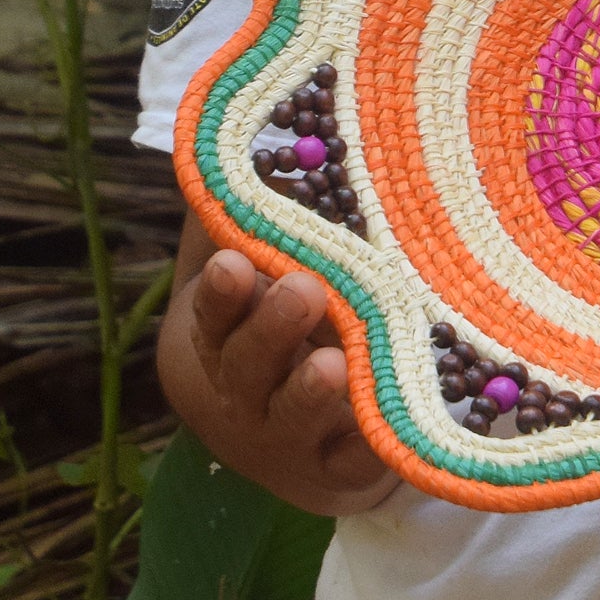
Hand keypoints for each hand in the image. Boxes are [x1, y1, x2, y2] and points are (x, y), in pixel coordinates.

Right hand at [158, 226, 395, 514]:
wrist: (295, 448)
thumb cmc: (273, 328)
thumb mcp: (248, 270)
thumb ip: (244, 209)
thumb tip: (237, 128)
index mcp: (219, 339)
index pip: (212, 314)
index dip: (223, 293)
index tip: (236, 262)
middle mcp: (246, 392)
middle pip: (250, 363)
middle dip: (273, 329)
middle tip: (304, 292)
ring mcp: (291, 437)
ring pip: (297, 415)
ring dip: (313, 392)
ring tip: (332, 365)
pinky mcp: (340, 471)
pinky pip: (355, 463)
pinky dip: (368, 449)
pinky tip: (387, 426)